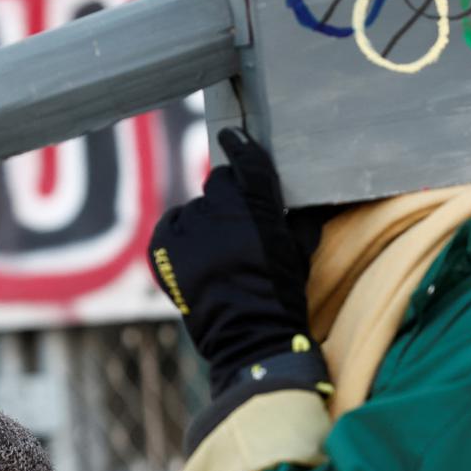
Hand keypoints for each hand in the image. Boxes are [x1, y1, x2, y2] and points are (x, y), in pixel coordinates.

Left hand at [148, 128, 311, 391]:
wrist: (248, 334)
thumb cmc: (281, 293)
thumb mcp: (298, 246)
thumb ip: (297, 214)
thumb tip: (308, 196)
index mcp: (257, 203)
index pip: (246, 159)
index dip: (241, 147)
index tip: (232, 136)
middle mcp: (219, 208)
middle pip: (218, 183)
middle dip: (227, 199)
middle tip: (236, 228)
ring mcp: (188, 227)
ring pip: (193, 207)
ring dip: (203, 221)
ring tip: (216, 253)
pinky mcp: (163, 245)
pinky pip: (171, 225)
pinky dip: (180, 236)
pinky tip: (195, 256)